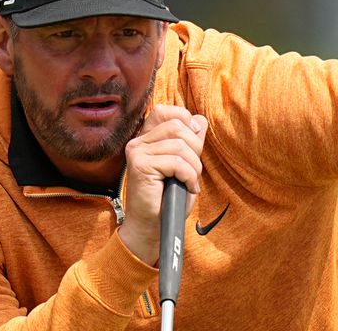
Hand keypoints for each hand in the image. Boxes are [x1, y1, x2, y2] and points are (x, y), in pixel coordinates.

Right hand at [118, 105, 207, 265]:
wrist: (152, 226)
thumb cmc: (169, 198)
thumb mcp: (185, 164)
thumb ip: (191, 141)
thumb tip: (200, 120)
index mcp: (147, 137)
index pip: (167, 111)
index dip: (186, 121)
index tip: (193, 145)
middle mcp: (138, 141)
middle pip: (178, 125)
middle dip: (195, 148)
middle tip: (193, 170)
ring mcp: (137, 152)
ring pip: (179, 145)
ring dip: (193, 166)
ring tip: (190, 182)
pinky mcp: (140, 166)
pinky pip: (176, 162)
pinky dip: (189, 176)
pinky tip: (188, 188)